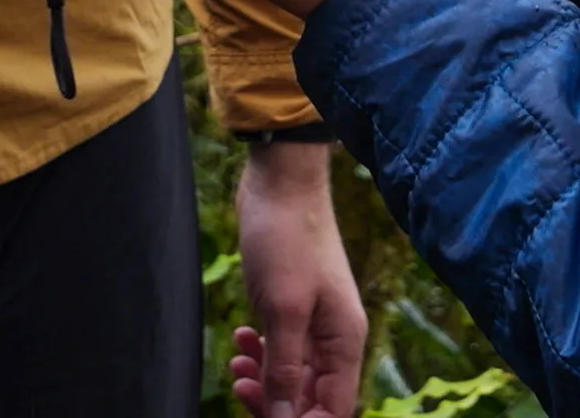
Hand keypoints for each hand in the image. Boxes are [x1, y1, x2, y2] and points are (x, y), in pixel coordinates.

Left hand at [232, 141, 363, 417]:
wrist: (280, 184)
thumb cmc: (287, 240)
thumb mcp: (284, 310)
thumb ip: (284, 369)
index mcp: (344, 341)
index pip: (334, 409)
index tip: (267, 417)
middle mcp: (334, 337)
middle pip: (310, 398)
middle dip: (275, 404)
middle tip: (239, 389)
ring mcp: (313, 322)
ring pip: (291, 376)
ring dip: (262, 379)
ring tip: (235, 366)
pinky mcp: (292, 308)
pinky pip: (279, 349)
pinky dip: (259, 353)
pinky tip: (239, 338)